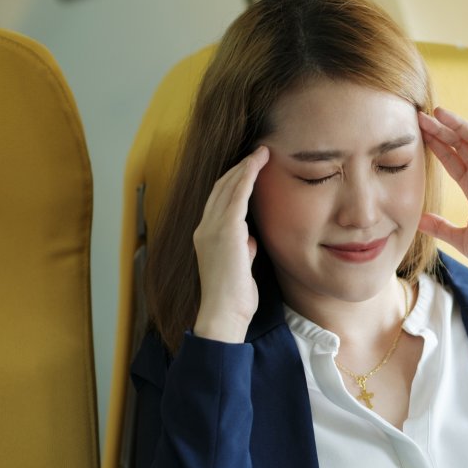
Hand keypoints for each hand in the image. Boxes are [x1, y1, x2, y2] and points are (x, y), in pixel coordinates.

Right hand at [192, 145, 268, 342]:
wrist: (223, 313)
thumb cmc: (234, 298)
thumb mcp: (240, 268)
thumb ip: (243, 250)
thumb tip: (250, 240)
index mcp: (207, 237)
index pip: (219, 201)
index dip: (234, 182)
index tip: (250, 169)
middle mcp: (205, 228)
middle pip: (221, 188)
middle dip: (240, 168)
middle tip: (259, 153)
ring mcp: (212, 228)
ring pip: (228, 187)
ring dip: (245, 167)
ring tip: (262, 154)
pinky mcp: (224, 231)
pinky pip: (236, 196)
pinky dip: (246, 177)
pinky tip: (257, 165)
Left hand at [418, 106, 467, 261]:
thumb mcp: (461, 237)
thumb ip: (440, 227)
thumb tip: (417, 221)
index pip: (452, 159)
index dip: (436, 144)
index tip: (420, 131)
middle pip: (461, 145)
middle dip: (442, 130)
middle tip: (423, 116)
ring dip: (460, 124)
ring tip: (440, 113)